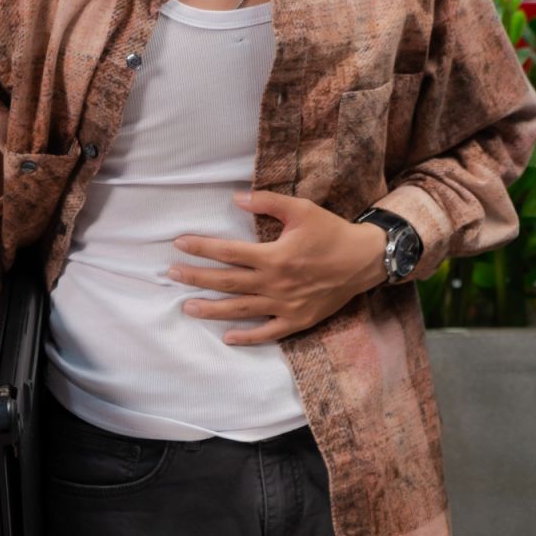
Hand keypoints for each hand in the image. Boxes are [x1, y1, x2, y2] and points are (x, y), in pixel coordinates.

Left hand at [168, 190, 386, 344]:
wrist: (364, 260)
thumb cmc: (331, 231)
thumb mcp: (301, 209)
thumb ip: (267, 203)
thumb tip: (236, 198)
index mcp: (274, 256)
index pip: (229, 252)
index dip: (202, 247)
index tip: (179, 244)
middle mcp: (276, 283)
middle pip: (228, 282)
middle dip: (197, 278)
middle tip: (171, 275)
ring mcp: (286, 305)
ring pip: (241, 310)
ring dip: (212, 309)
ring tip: (188, 307)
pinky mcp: (298, 320)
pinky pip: (268, 333)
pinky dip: (248, 337)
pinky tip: (228, 338)